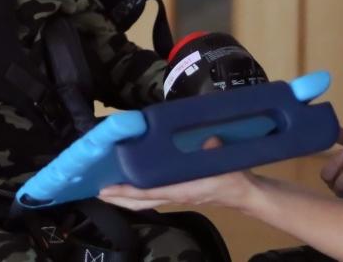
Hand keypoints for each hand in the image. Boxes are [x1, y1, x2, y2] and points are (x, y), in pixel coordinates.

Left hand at [98, 137, 255, 210]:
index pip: (149, 193)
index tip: (106, 190)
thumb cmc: (234, 179)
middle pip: (140, 202)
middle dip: (118, 199)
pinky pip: (152, 194)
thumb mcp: (226, 164)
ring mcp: (175, 195)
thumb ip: (216, 151)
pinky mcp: (177, 192)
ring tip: (107, 187)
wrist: (245, 193)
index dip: (126, 192)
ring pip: (144, 200)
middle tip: (97, 191)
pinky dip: (137, 191)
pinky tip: (128, 181)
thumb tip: (210, 140)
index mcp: (183, 190)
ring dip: (125, 196)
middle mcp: (175, 195)